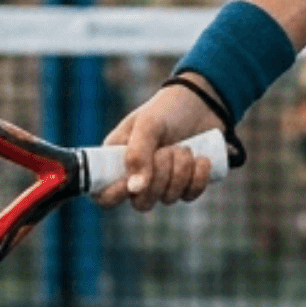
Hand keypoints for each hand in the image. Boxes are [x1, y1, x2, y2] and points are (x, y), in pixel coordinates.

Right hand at [90, 81, 218, 211]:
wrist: (200, 103)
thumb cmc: (166, 111)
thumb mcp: (148, 124)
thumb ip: (138, 153)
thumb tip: (135, 189)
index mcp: (117, 162)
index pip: (104, 196)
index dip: (115, 195)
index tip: (130, 182)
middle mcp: (137, 178)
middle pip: (142, 202)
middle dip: (159, 176)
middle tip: (168, 149)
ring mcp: (162, 184)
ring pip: (168, 198)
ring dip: (180, 170)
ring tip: (184, 147)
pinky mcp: (185, 185)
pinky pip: (190, 195)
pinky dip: (198, 177)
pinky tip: (201, 159)